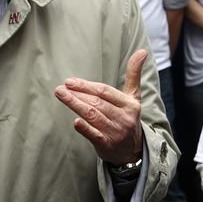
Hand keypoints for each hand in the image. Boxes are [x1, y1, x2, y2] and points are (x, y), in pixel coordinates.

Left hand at [54, 49, 145, 165]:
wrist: (132, 150)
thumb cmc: (127, 117)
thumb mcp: (133, 96)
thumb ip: (133, 74)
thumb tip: (142, 51)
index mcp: (130, 104)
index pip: (105, 91)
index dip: (86, 85)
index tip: (69, 81)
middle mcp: (124, 118)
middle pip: (97, 103)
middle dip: (77, 95)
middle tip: (60, 89)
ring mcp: (116, 132)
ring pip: (93, 116)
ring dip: (76, 106)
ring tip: (62, 97)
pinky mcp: (107, 145)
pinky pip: (95, 136)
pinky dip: (85, 129)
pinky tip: (75, 122)